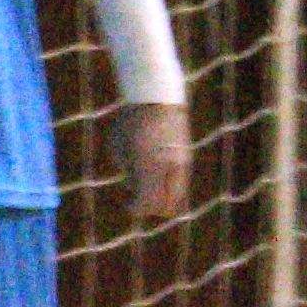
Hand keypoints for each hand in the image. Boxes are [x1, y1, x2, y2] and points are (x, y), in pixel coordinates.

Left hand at [117, 102, 192, 224]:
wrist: (156, 97)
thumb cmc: (130, 122)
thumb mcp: (119, 148)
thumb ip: (129, 174)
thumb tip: (137, 190)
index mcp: (149, 166)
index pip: (147, 204)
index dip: (136, 209)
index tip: (128, 205)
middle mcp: (169, 167)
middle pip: (166, 207)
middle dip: (152, 208)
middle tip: (139, 198)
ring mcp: (182, 162)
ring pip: (178, 198)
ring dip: (164, 199)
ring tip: (150, 188)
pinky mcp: (187, 157)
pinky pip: (182, 184)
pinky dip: (171, 187)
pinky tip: (158, 177)